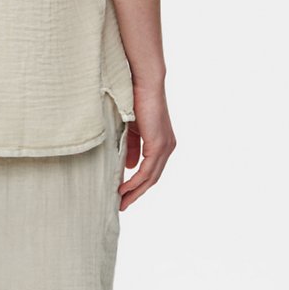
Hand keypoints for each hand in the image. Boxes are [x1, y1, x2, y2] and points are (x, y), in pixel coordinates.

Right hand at [118, 83, 176, 209]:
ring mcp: (165, 147)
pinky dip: (135, 181)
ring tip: (120, 201)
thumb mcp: (131, 129)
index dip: (138, 184)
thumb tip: (128, 166)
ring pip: (150, 178)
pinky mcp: (159, 145)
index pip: (151, 170)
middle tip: (122, 205)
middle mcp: (167, 147)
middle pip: (152, 179)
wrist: (143, 84)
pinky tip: (124, 188)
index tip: (124, 194)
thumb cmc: (136, 100)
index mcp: (162, 143)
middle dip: (136, 193)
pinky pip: (147, 170)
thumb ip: (131, 147)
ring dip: (135, 191)